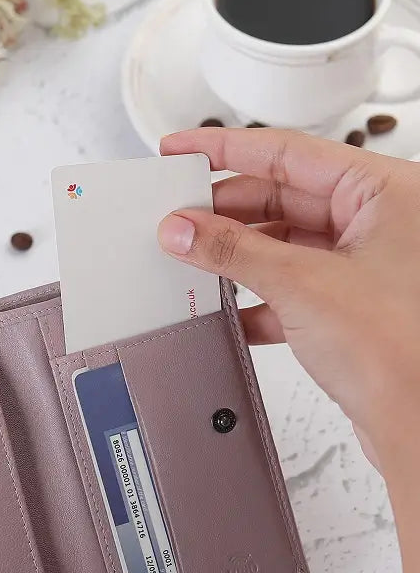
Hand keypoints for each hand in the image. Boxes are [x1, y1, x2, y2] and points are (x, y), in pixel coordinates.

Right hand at [156, 128, 419, 470]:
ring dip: (237, 257)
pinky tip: (228, 307)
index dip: (226, 149)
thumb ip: (233, 250)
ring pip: (283, 244)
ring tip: (194, 262)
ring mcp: (366, 265)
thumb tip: (185, 229)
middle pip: (283, 197)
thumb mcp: (301, 285)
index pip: (289, 152)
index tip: (183, 150)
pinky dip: (255, 295)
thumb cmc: (403, 351)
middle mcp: (382, 222)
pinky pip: (289, 285)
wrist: (417, 423)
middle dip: (224, 212)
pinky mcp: (350, 305)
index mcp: (387, 192)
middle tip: (176, 218)